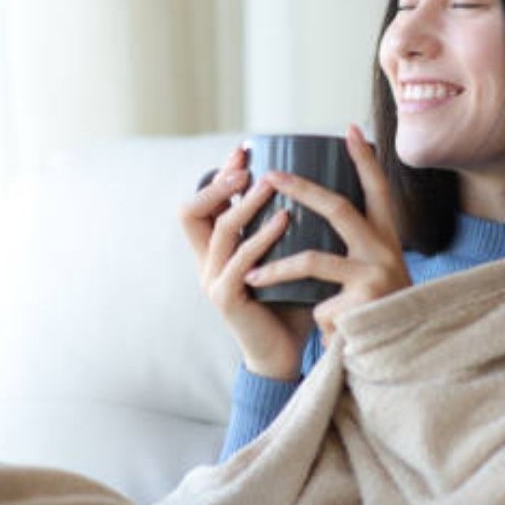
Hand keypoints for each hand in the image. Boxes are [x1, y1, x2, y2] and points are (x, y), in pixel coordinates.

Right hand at [179, 142, 315, 379]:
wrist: (286, 354)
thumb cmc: (291, 302)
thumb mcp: (284, 257)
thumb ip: (284, 227)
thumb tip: (313, 180)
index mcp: (215, 251)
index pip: (203, 204)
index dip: (218, 175)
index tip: (243, 150)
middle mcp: (206, 263)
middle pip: (190, 211)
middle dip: (218, 183)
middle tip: (247, 164)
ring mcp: (212, 281)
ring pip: (219, 230)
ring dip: (245, 203)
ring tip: (271, 182)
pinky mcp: (226, 299)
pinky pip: (240, 260)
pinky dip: (262, 236)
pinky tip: (285, 219)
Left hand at [243, 124, 410, 344]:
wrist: (403, 362)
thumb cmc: (377, 317)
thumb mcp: (372, 279)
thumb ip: (350, 254)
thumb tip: (304, 222)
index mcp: (388, 242)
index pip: (378, 192)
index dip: (365, 160)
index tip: (350, 129)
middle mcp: (387, 252)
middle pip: (340, 208)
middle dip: (302, 189)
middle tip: (271, 175)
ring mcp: (376, 278)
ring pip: (313, 260)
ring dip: (276, 270)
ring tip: (250, 276)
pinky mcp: (363, 306)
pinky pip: (318, 305)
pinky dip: (316, 320)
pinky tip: (330, 336)